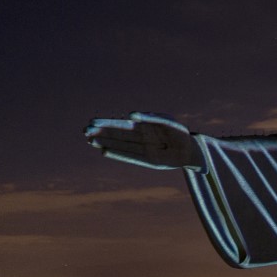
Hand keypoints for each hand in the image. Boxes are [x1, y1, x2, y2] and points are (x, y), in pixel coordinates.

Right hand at [84, 112, 203, 170]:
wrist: (192, 148)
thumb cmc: (178, 132)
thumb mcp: (165, 121)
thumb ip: (149, 117)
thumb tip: (132, 115)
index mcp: (144, 126)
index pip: (122, 124)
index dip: (107, 123)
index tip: (92, 121)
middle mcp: (141, 138)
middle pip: (118, 135)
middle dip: (102, 132)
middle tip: (85, 131)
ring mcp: (143, 149)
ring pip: (121, 145)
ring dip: (106, 143)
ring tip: (90, 140)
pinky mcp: (148, 161)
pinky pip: (130, 157)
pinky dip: (118, 154)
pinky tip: (104, 151)